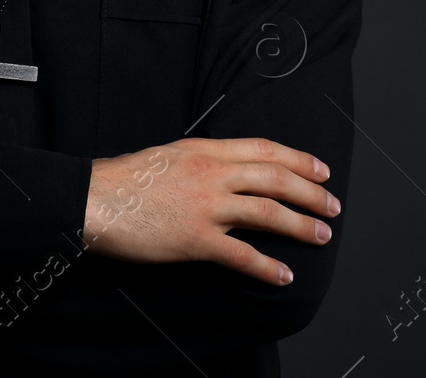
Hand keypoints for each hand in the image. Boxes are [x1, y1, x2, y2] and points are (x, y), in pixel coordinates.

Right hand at [83, 136, 338, 285]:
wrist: (93, 199)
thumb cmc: (124, 179)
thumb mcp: (169, 155)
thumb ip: (202, 160)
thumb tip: (227, 171)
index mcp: (205, 150)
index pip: (264, 150)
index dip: (298, 159)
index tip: (321, 170)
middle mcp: (211, 174)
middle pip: (275, 179)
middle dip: (310, 192)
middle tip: (333, 206)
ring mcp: (205, 206)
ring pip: (267, 212)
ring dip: (300, 225)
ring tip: (321, 236)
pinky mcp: (195, 239)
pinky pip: (241, 254)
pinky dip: (267, 266)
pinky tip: (283, 275)